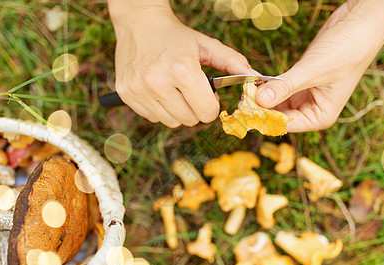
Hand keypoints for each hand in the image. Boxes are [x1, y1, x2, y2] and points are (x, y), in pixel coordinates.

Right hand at [109, 3, 256, 127]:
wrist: (139, 23)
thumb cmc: (177, 36)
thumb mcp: (206, 45)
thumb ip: (233, 63)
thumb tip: (257, 78)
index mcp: (182, 69)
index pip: (207, 111)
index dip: (211, 105)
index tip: (208, 95)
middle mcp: (157, 81)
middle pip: (189, 120)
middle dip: (195, 109)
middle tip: (190, 91)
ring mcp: (139, 89)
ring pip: (171, 122)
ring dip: (178, 111)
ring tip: (174, 90)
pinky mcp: (126, 94)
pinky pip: (153, 118)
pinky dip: (160, 109)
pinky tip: (158, 90)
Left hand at [255, 0, 383, 131]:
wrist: (359, 24)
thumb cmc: (347, 50)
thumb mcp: (313, 71)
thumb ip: (285, 87)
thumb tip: (259, 101)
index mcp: (320, 116)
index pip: (286, 125)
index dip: (265, 118)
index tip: (245, 109)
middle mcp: (313, 110)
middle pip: (280, 116)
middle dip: (261, 109)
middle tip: (241, 99)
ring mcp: (306, 96)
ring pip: (277, 103)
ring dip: (263, 98)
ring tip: (245, 90)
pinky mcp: (300, 82)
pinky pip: (280, 89)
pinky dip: (269, 87)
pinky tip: (256, 83)